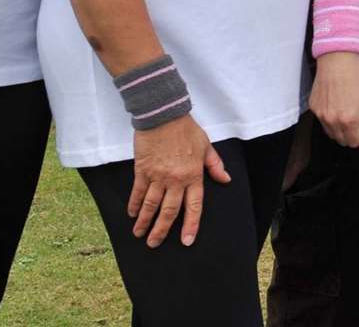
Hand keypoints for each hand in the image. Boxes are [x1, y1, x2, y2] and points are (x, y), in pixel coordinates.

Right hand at [128, 115, 230, 247]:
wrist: (163, 115)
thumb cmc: (186, 130)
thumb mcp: (206, 146)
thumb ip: (215, 165)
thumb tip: (226, 179)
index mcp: (193, 175)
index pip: (194, 206)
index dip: (191, 225)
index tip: (187, 241)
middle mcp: (176, 179)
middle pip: (169, 211)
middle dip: (161, 230)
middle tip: (154, 243)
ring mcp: (158, 176)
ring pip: (151, 205)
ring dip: (145, 222)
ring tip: (140, 234)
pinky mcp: (142, 170)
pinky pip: (138, 192)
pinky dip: (134, 204)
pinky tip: (132, 214)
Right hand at [310, 51, 358, 147]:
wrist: (337, 59)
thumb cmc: (356, 76)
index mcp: (349, 119)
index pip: (355, 143)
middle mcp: (332, 120)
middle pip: (342, 141)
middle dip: (351, 135)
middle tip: (357, 121)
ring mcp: (321, 115)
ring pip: (331, 133)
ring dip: (340, 129)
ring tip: (346, 112)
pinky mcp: (314, 108)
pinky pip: (322, 121)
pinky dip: (330, 119)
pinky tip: (336, 105)